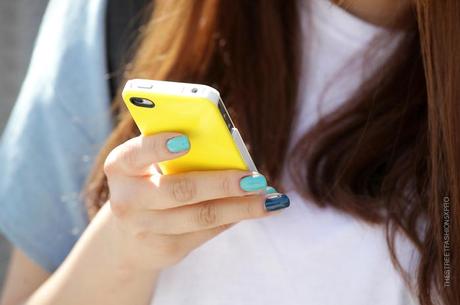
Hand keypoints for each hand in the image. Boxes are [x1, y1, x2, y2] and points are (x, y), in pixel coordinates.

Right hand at [102, 133, 289, 271]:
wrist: (129, 236)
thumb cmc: (149, 183)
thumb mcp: (150, 164)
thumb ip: (178, 151)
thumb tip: (230, 148)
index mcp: (121, 167)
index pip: (136, 153)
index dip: (159, 147)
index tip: (186, 140)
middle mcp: (127, 200)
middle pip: (180, 191)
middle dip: (221, 184)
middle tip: (253, 177)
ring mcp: (146, 230)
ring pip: (201, 216)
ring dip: (240, 207)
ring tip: (268, 198)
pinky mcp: (166, 250)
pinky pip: (208, 231)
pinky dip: (235, 217)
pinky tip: (256, 208)